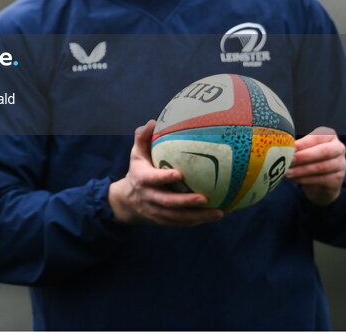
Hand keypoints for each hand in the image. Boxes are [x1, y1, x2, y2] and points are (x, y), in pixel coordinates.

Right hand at [108, 120, 223, 226]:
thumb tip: (153, 122)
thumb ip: (143, 138)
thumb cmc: (138, 171)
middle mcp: (149, 197)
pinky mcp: (163, 221)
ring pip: (177, 217)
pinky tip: (215, 216)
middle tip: (205, 198)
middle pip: (168, 202)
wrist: (126, 201)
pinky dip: (198, 221)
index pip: (152, 180)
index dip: (164, 178)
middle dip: (186, 202)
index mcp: (142, 179)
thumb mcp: (136, 154)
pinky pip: (181, 223)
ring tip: (219, 212)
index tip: (180, 174)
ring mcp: (156, 212)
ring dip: (198, 216)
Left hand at [287, 126, 345, 205]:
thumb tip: (281, 147)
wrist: (321, 184)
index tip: (289, 148)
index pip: (317, 137)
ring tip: (287, 172)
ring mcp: (341, 164)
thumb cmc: (309, 160)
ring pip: (322, 167)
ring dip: (302, 170)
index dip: (303, 143)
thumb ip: (297, 147)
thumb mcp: (304, 150)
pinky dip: (306, 179)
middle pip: (324, 151)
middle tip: (289, 161)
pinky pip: (322, 179)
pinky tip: (295, 179)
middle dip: (304, 156)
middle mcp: (339, 148)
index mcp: (329, 136)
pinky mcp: (338, 179)